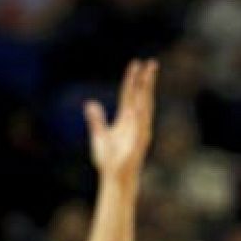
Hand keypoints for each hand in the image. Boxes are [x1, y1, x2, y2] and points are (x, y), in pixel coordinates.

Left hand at [85, 59, 157, 184]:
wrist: (114, 177)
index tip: (135, 64)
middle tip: (150, 63)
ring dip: (146, 92)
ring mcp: (139, 130)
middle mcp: (135, 122)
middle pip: (141, 96)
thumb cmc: (109, 159)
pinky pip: (141, 126)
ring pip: (144, 107)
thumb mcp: (99, 135)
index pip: (129, 95)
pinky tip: (140, 104)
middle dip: (146, 80)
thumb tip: (90, 104)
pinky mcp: (139, 142)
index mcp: (125, 119)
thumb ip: (95, 120)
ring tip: (149, 76)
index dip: (131, 80)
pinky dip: (141, 115)